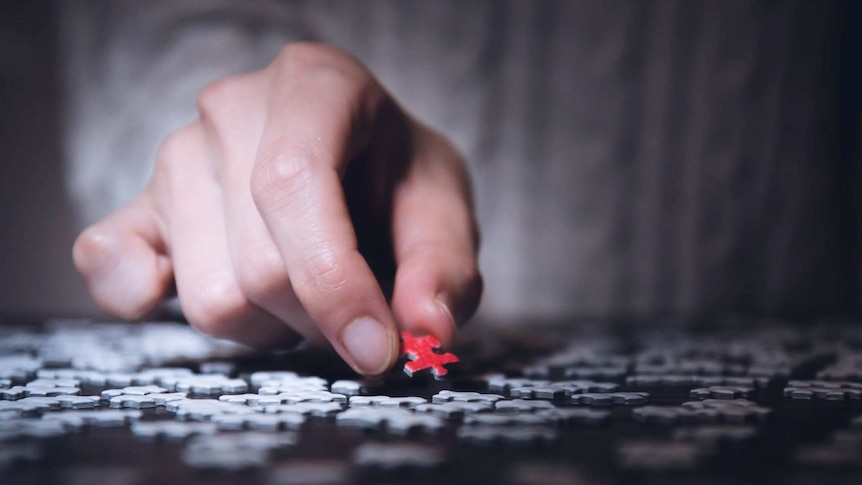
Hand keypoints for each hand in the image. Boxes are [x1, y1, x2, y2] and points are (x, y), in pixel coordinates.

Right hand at [73, 43, 481, 375]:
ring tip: (306, 290)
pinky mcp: (140, 206)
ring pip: (210, 296)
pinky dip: (144, 295)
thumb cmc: (398, 182)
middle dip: (322, 318)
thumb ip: (443, 268)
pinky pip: (109, 263)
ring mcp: (177, 156)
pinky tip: (200, 288)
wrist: (356, 164)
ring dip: (273, 326)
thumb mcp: (443, 211)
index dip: (333, 281)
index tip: (377, 348)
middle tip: (359, 309)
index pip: (294, 183)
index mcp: (314, 83)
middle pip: (259, 264)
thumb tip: (424, 329)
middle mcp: (232, 108)